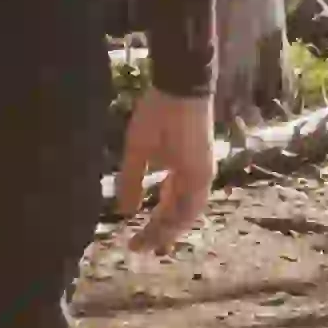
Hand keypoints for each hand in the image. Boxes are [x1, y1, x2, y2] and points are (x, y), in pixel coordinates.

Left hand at [119, 87, 215, 248]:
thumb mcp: (138, 147)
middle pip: (183, 216)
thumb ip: (130, 180)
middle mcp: (202, 178)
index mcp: (192, 179)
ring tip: (151, 230)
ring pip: (187, 204)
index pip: (174, 219)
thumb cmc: (160, 113)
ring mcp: (203, 167)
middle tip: (139, 246)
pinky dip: (173, 201)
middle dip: (162, 232)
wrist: (184, 80)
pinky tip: (160, 201)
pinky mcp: (198, 157)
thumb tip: (125, 212)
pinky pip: (187, 189)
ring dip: (170, 218)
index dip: (154, 235)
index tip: (133, 247)